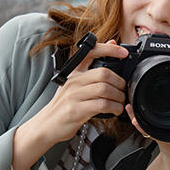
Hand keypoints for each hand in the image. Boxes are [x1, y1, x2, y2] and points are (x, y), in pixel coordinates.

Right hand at [9, 40, 129, 169]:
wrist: (46, 125)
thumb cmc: (64, 104)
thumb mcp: (75, 84)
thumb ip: (92, 69)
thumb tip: (112, 44)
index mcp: (74, 72)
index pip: (91, 52)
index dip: (110, 49)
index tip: (123, 53)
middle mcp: (74, 81)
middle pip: (104, 73)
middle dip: (119, 82)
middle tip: (123, 90)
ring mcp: (73, 95)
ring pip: (104, 89)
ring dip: (118, 97)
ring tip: (120, 102)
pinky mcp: (76, 110)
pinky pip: (101, 105)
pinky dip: (114, 107)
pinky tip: (115, 110)